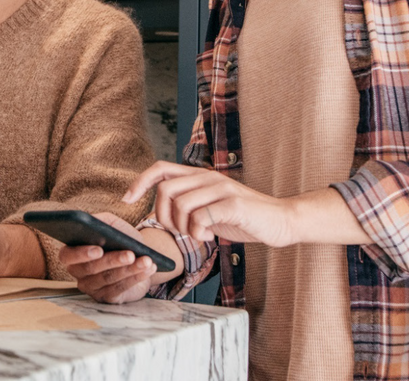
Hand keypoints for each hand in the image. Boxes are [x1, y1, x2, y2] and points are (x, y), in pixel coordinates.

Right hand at [61, 213, 166, 303]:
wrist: (137, 256)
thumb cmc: (120, 239)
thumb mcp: (110, 225)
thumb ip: (100, 221)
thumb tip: (95, 222)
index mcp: (72, 252)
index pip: (67, 256)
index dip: (81, 254)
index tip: (98, 249)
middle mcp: (78, 272)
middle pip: (91, 269)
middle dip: (112, 260)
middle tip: (130, 254)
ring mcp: (91, 287)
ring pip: (108, 278)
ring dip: (129, 269)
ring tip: (146, 260)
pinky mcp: (107, 297)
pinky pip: (120, 289)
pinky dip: (136, 277)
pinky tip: (148, 269)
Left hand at [125, 161, 309, 246]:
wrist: (281, 221)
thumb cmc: (243, 218)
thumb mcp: (210, 208)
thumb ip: (188, 206)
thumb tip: (160, 214)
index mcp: (200, 176)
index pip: (160, 168)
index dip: (139, 182)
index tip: (127, 200)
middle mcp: (208, 177)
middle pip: (165, 189)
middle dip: (163, 216)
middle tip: (179, 231)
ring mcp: (221, 189)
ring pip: (181, 204)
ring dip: (183, 228)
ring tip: (198, 237)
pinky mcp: (233, 204)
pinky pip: (201, 217)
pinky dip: (199, 232)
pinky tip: (210, 239)